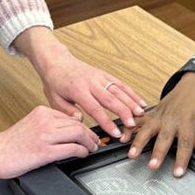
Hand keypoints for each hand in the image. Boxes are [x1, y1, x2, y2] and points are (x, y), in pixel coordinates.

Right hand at [0, 105, 99, 178]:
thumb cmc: (10, 143)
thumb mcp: (31, 124)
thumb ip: (48, 124)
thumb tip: (69, 131)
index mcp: (41, 112)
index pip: (70, 117)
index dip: (84, 127)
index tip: (89, 134)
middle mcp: (44, 120)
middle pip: (78, 125)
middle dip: (91, 135)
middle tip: (95, 142)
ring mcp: (45, 135)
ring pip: (78, 134)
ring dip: (89, 143)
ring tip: (91, 148)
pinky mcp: (44, 151)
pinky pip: (72, 149)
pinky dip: (82, 151)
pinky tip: (83, 154)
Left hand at [13, 28, 146, 137]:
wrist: (56, 61)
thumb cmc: (55, 81)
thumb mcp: (54, 100)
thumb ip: (67, 112)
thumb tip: (80, 121)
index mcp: (78, 90)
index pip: (95, 108)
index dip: (107, 122)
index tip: (116, 132)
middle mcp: (91, 82)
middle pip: (111, 99)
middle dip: (124, 113)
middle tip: (133, 125)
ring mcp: (100, 77)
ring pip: (119, 90)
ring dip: (131, 102)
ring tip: (141, 114)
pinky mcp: (105, 74)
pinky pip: (121, 84)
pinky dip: (132, 93)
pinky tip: (140, 101)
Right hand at [126, 72, 194, 176]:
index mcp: (188, 122)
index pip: (185, 144)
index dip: (181, 159)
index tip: (177, 173)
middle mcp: (172, 119)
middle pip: (164, 138)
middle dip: (157, 153)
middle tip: (152, 166)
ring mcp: (160, 115)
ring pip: (147, 129)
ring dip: (138, 142)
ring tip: (132, 154)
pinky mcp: (153, 112)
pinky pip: (139, 120)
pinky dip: (130, 127)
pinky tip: (123, 137)